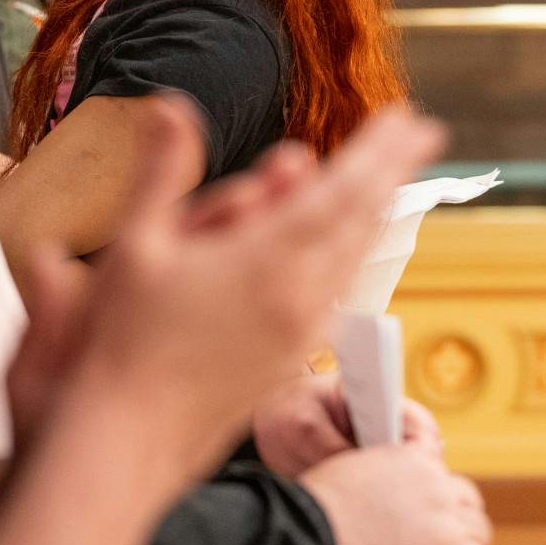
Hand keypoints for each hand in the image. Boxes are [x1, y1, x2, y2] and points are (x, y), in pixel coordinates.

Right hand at [49, 100, 445, 488]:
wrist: (132, 439)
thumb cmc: (124, 342)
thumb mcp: (135, 244)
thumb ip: (164, 170)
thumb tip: (173, 105)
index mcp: (269, 261)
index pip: (344, 191)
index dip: (381, 151)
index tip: (412, 118)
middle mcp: (300, 296)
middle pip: (363, 220)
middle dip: (391, 170)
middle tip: (421, 132)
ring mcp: (302, 331)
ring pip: (356, 258)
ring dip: (375, 211)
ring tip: (390, 179)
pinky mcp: (293, 357)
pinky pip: (339, 291)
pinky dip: (353, 252)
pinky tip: (350, 245)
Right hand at [299, 444, 491, 544]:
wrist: (312, 535)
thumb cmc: (315, 512)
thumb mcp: (346, 473)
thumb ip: (371, 479)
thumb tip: (369, 501)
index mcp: (408, 456)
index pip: (438, 465)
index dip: (430, 491)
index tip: (419, 510)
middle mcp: (433, 478)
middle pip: (466, 496)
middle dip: (454, 516)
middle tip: (433, 540)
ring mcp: (444, 513)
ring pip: (478, 528)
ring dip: (463, 544)